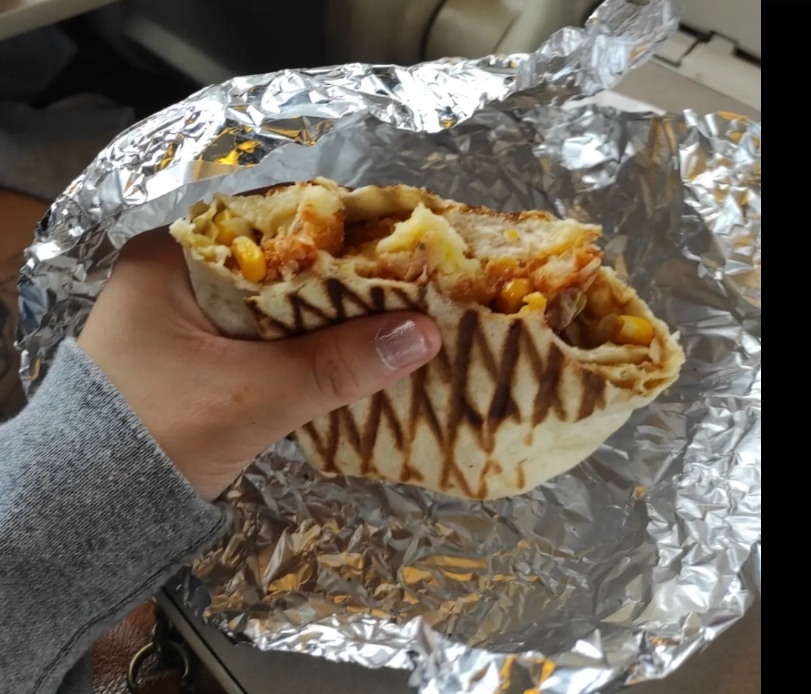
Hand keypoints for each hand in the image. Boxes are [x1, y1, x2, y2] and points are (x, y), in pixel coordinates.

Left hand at [78, 230, 440, 499]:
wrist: (92, 512)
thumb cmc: (158, 438)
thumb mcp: (253, 398)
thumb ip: (336, 364)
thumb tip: (425, 333)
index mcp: (171, 258)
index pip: (268, 220)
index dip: (337, 229)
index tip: (399, 241)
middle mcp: (179, 275)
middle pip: (280, 260)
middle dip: (343, 276)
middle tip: (410, 279)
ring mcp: (191, 316)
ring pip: (280, 301)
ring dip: (331, 312)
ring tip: (398, 311)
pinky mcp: (204, 353)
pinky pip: (271, 333)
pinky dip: (311, 341)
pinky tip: (357, 348)